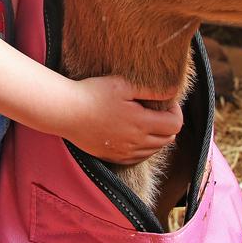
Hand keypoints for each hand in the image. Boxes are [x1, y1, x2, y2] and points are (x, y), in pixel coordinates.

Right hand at [60, 76, 182, 164]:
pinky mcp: (114, 158)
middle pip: (167, 139)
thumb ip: (152, 89)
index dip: (176, 111)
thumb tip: (173, 91)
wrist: (65, 112)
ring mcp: (125, 153)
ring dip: (157, 136)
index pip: (176, 125)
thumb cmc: (93, 93)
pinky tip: (135, 134)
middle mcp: (136, 142)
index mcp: (141, 123)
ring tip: (145, 120)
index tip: (167, 102)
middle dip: (168, 124)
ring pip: (154, 150)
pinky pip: (139, 158)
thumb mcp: (123, 84)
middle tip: (158, 110)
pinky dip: (144, 148)